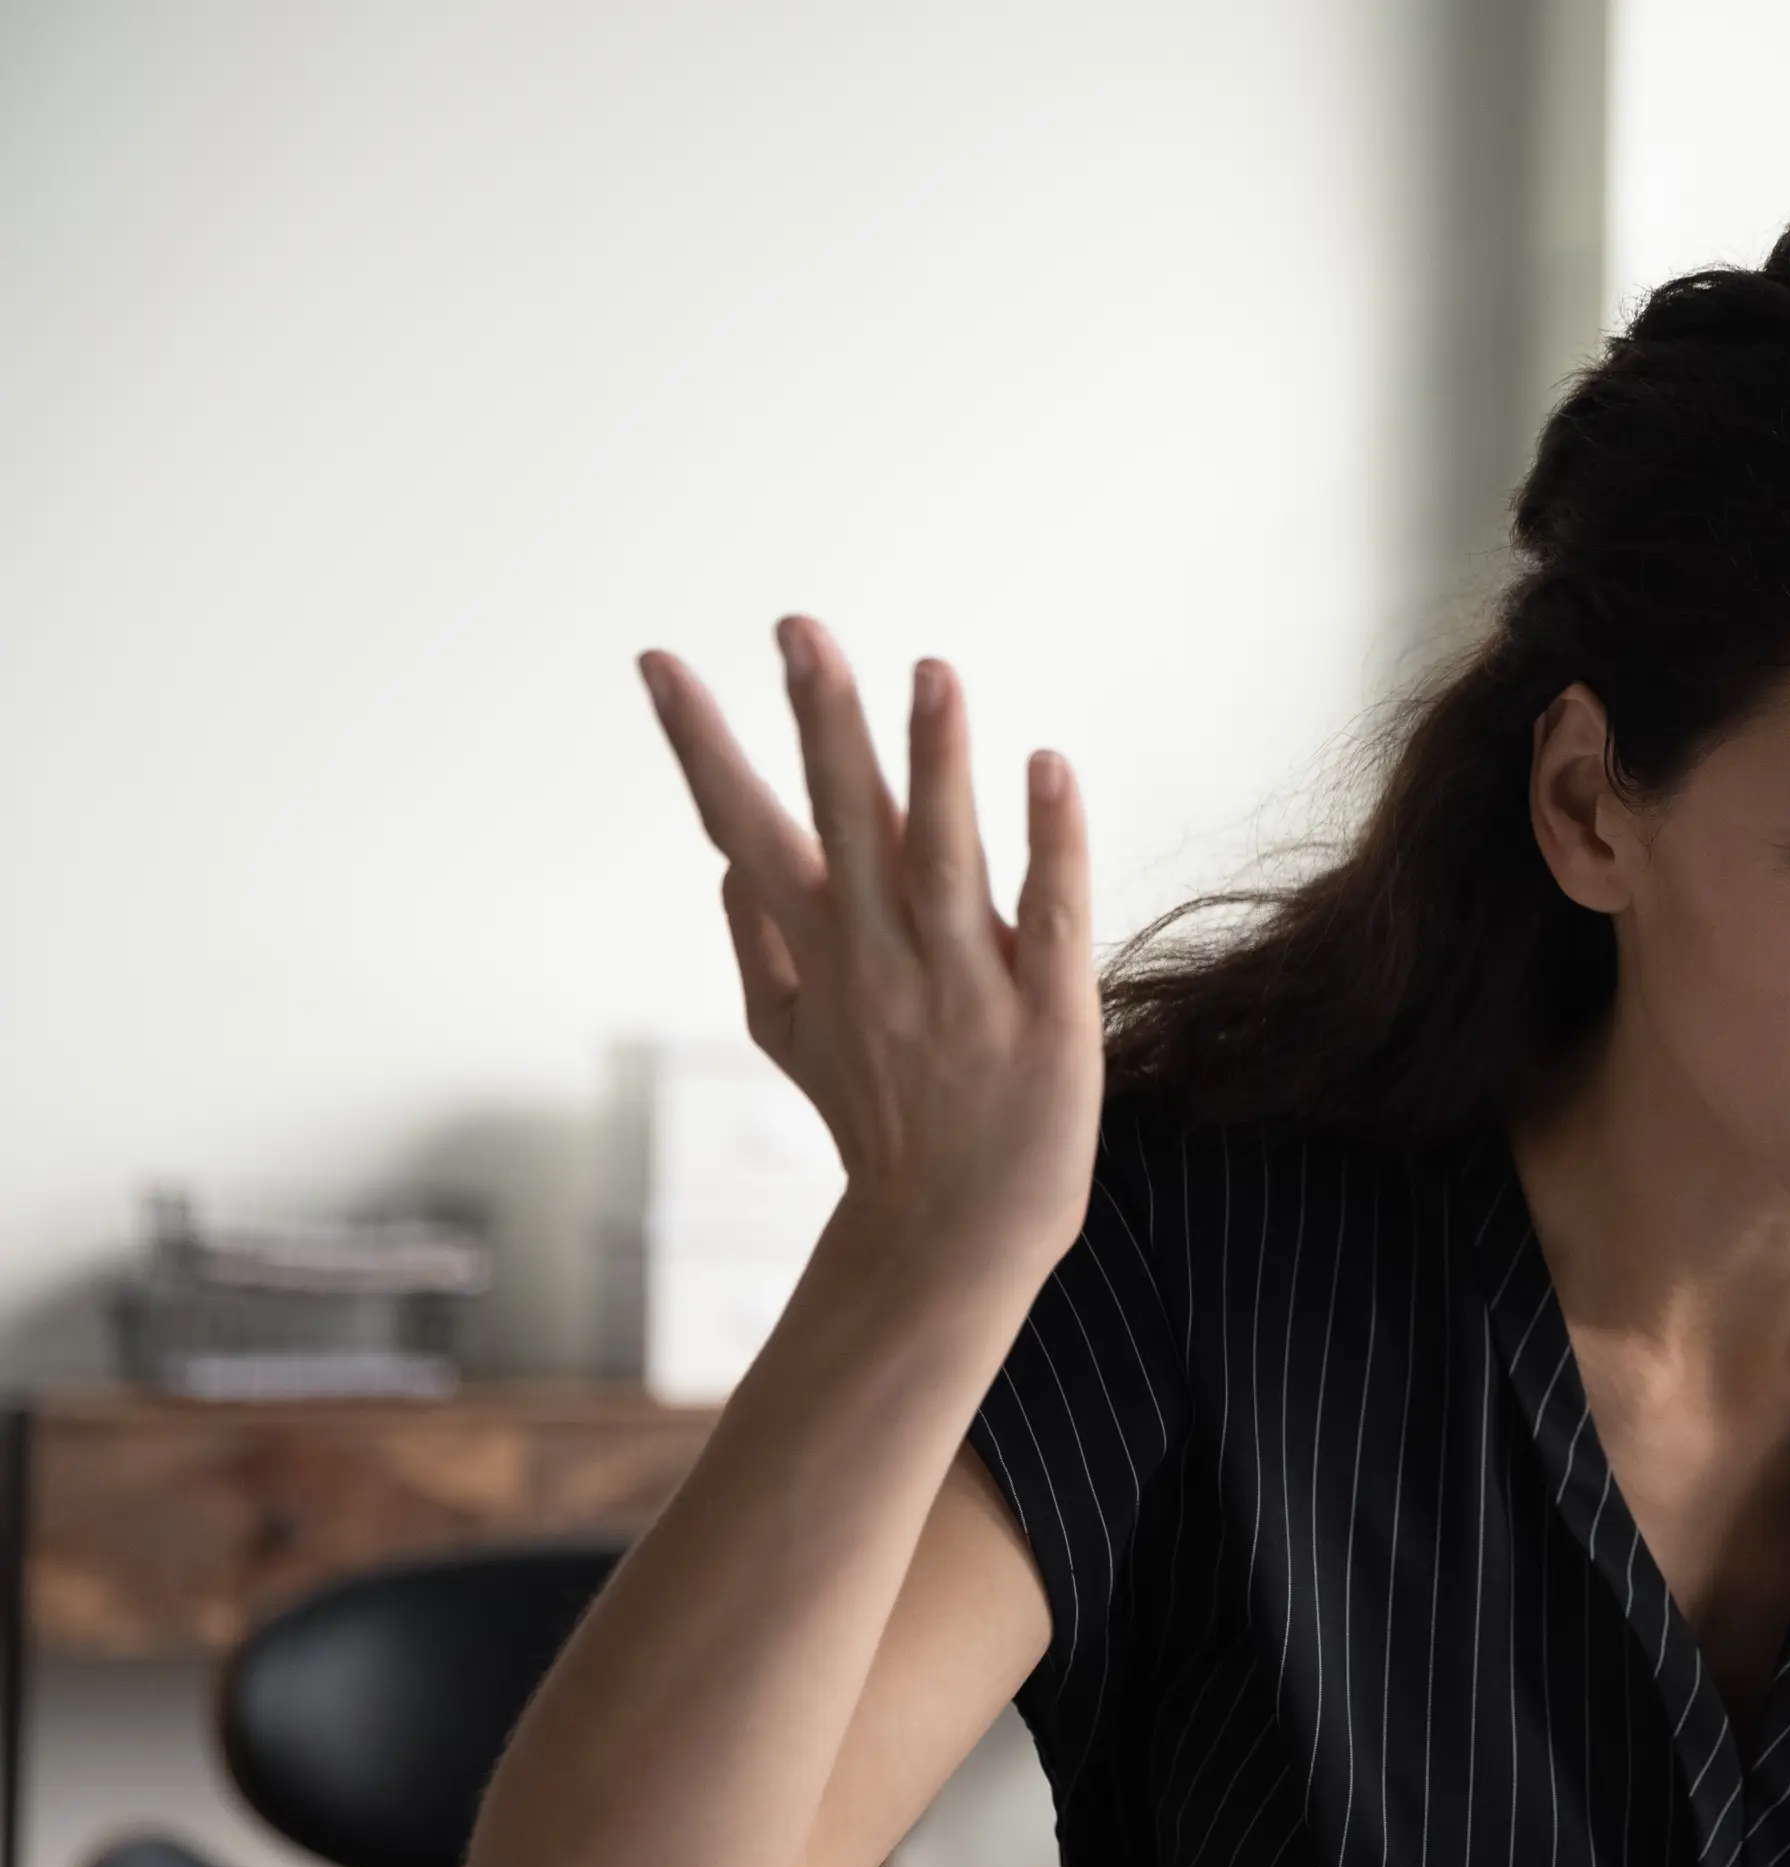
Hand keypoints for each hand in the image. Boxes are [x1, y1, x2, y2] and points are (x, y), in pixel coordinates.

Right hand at [639, 618, 1100, 1300]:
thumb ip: (755, 943)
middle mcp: (881, 960)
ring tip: (932, 672)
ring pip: (946, 858)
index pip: (744, 832)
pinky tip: (1050, 767)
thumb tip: (723, 859)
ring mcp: (964, 988)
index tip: (659, 662)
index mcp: (817, 953)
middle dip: (821, 725)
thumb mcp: (789, 1037)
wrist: (952, 1238)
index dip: (700, 748)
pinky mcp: (1049, 1017)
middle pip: (843, 825)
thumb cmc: (878, 1122)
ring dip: (937, 764)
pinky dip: (1053, 843)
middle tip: (799, 628)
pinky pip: (1051, 916)